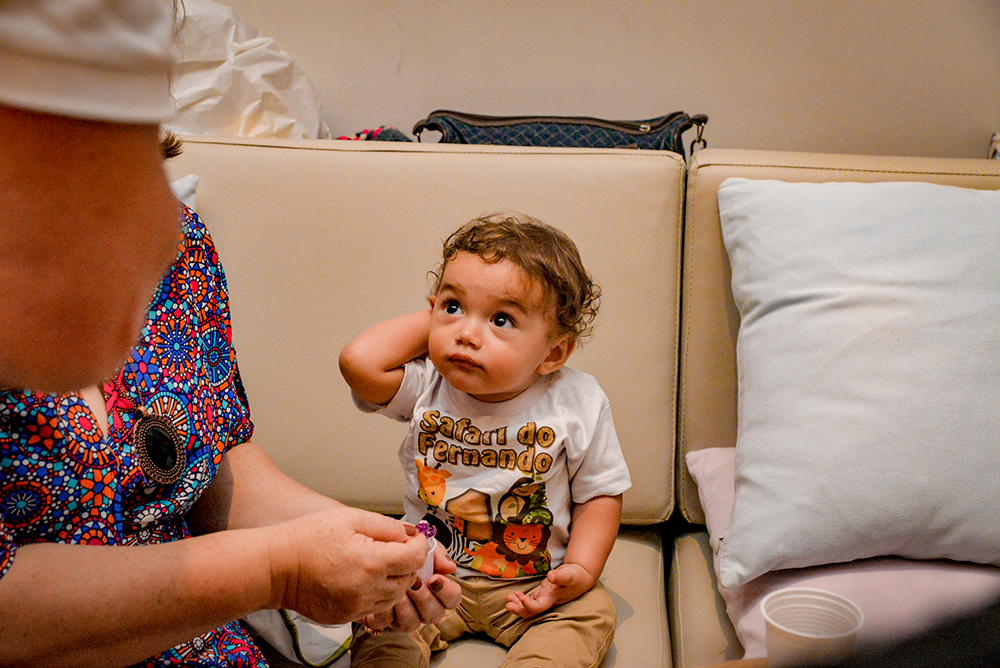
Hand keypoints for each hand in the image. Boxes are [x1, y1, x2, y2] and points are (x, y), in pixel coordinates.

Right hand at [269, 506, 426, 624]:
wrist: (275, 567)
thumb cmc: (308, 537)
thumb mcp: (350, 518)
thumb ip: (385, 526)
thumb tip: (410, 533)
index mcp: (372, 562)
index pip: (415, 558)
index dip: (420, 545)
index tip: (415, 538)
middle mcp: (368, 589)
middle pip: (408, 579)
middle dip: (408, 562)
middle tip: (398, 548)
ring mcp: (356, 607)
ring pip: (394, 597)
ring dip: (395, 580)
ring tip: (380, 562)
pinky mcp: (346, 617)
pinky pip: (375, 608)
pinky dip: (378, 594)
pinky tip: (364, 578)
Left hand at [363, 542, 461, 632]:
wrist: (372, 556)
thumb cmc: (402, 551)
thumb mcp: (422, 546)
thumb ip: (438, 554)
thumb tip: (450, 567)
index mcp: (437, 590)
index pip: (453, 599)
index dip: (448, 592)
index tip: (435, 578)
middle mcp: (424, 607)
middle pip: (435, 615)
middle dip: (425, 599)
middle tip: (415, 583)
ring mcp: (405, 617)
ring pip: (412, 624)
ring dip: (406, 606)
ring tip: (399, 590)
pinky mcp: (384, 621)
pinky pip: (387, 624)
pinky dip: (384, 611)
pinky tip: (382, 597)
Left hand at [505, 563, 595, 618]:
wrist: (580, 577)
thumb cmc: (576, 576)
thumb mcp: (570, 574)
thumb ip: (561, 576)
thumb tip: (550, 576)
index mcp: (552, 599)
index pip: (538, 608)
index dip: (528, 605)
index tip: (520, 596)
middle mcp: (547, 602)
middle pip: (530, 612)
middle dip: (518, 610)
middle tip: (508, 604)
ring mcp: (544, 598)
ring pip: (528, 607)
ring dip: (517, 604)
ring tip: (508, 597)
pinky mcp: (542, 594)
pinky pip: (529, 600)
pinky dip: (520, 599)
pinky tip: (514, 594)